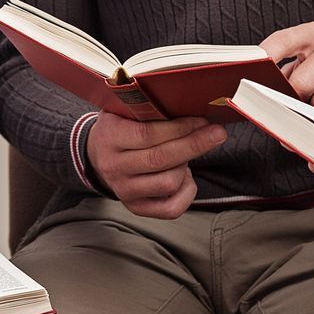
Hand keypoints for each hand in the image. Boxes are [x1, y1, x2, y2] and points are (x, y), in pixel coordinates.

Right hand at [88, 113, 227, 217]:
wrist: (96, 156)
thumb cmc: (120, 127)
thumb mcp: (124, 110)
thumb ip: (148, 107)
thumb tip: (190, 104)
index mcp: (109, 138)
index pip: (147, 135)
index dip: (179, 128)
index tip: (202, 120)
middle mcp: (114, 168)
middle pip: (162, 159)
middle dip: (195, 144)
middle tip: (217, 133)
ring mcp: (125, 191)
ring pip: (169, 182)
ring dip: (186, 165)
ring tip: (187, 153)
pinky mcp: (137, 208)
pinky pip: (172, 208)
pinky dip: (187, 191)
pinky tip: (185, 176)